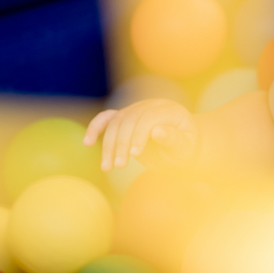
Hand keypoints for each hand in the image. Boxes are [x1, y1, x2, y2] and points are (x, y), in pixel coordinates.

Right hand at [83, 98, 198, 170]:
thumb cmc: (185, 149)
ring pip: (116, 122)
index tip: (135, 154)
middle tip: (119, 166)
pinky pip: (107, 119)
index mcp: (170, 110)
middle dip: (122, 143)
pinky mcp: (125, 117)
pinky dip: (96, 128)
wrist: (181, 146)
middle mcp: (151, 105)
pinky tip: (87, 142)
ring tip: (107, 167)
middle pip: (130, 119)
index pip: (150, 117)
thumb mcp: (186, 148)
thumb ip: (174, 139)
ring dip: (108, 144)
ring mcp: (136, 109)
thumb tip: (157, 131)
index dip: (140, 134)